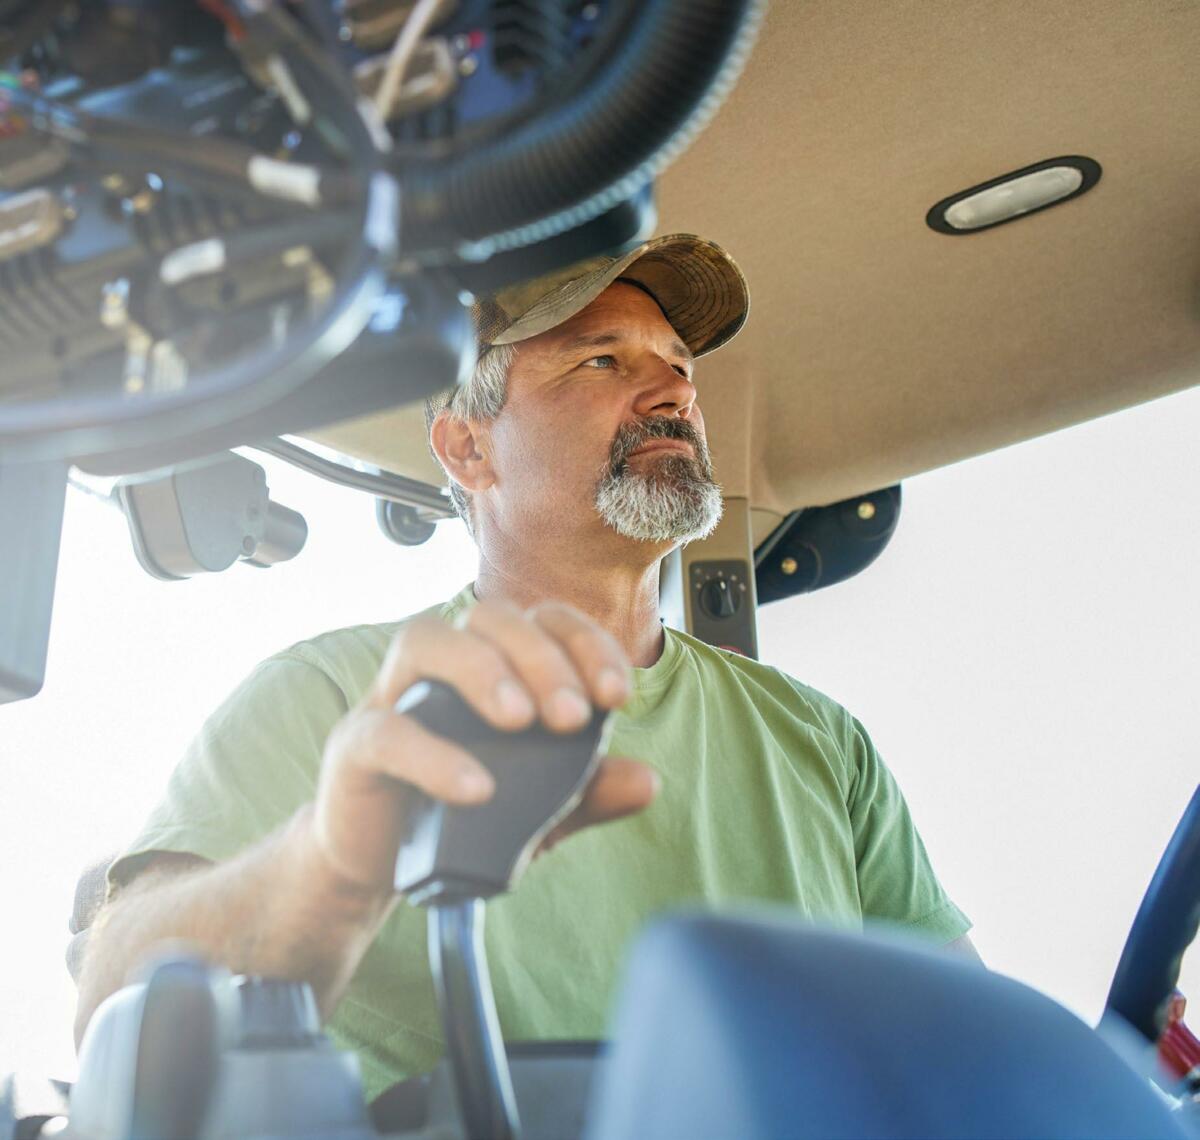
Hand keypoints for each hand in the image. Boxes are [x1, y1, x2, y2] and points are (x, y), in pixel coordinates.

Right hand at [311, 599, 657, 891]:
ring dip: (481, 670)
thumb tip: (647, 781)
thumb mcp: (538, 809)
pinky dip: (434, 755)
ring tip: (521, 721)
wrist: (380, 867)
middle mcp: (442, 667)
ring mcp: (392, 698)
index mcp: (493, 665)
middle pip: (488, 616)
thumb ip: (588, 791)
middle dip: (541, 657)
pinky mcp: (355, 747)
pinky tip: (477, 789)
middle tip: (571, 717)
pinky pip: (387, 730)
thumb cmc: (461, 816)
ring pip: (425, 639)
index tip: (617, 695)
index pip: (542, 620)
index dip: (585, 642)